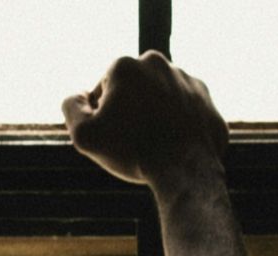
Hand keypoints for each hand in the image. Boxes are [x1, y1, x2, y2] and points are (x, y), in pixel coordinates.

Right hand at [62, 52, 227, 194]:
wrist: (184, 169)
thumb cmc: (131, 151)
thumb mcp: (84, 136)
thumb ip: (71, 108)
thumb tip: (78, 96)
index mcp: (125, 66)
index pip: (103, 89)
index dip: (101, 115)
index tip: (111, 134)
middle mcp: (158, 63)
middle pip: (133, 90)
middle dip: (129, 110)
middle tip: (131, 140)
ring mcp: (186, 79)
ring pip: (160, 98)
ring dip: (154, 115)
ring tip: (153, 143)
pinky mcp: (206, 99)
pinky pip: (184, 110)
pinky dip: (177, 124)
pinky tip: (173, 145)